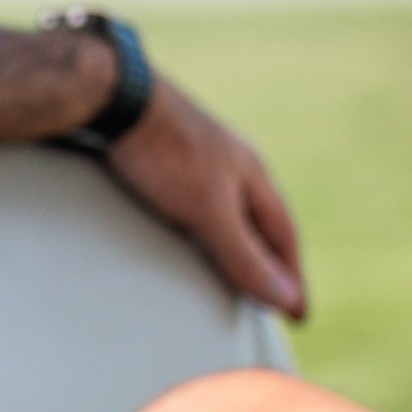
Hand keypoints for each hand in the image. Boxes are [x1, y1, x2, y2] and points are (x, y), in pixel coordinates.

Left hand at [106, 77, 305, 320]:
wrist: (114, 97)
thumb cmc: (164, 152)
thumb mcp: (209, 211)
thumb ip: (244, 255)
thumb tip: (285, 299)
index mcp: (255, 178)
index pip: (285, 238)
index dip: (292, 278)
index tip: (297, 315)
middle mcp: (235, 167)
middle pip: (263, 224)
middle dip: (270, 262)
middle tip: (272, 299)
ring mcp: (203, 160)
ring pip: (231, 212)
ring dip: (239, 243)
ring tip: (235, 272)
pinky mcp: (169, 156)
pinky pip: (199, 203)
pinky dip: (206, 228)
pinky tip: (188, 234)